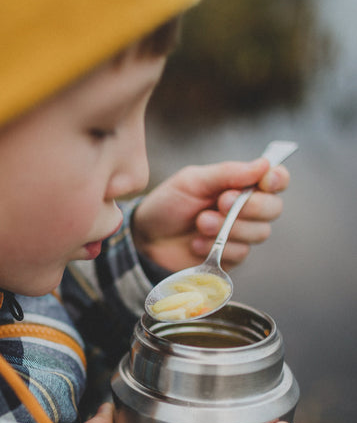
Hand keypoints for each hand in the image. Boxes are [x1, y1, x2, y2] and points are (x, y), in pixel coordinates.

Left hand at [132, 157, 289, 272]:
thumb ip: (227, 173)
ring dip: (228, 228)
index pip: (275, 179)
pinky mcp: (230, 257)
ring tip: (200, 223)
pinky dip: (218, 247)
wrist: (146, 238)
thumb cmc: (168, 204)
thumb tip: (264, 165)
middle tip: (221, 203)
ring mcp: (239, 234)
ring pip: (259, 233)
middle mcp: (245, 209)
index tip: (265, 181)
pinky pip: (241, 253)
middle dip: (249, 207)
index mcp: (239, 184)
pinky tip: (196, 243)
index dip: (277, 179)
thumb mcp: (193, 181)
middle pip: (273, 208)